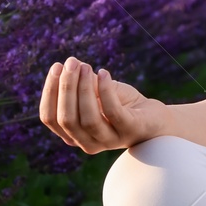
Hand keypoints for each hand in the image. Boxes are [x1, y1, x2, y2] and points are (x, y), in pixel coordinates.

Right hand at [40, 56, 166, 153]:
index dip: (49, 92)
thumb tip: (67, 66)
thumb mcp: (97, 94)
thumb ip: (81, 86)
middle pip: (66, 118)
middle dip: (66, 87)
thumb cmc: (122, 104)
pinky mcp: (129, 131)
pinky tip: (104, 73)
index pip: (50, 118)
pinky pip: (113, 112)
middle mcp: (88, 143)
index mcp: (73, 135)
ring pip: (87, 118)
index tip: (56, 67)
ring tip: (87, 67)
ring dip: (84, 88)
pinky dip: (106, 91)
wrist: (156, 118)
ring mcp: (109, 140)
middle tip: (71, 62)